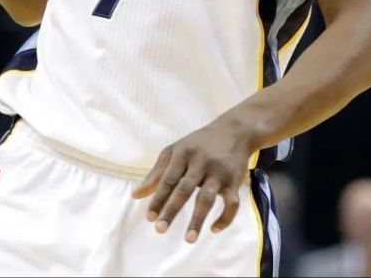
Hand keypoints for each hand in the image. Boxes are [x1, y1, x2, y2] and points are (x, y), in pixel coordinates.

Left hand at [130, 118, 253, 242]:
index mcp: (183, 154)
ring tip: (189, 239)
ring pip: (207, 198)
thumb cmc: (198, 144)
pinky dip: (225, 218)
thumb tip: (136, 195)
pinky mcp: (234, 182)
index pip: (167, 179)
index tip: (149, 217)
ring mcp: (219, 173)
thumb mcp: (175, 151)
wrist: (235, 131)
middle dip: (171, 210)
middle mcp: (201, 163)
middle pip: (184, 189)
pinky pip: (232, 203)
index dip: (158, 199)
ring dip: (197, 220)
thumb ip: (156, 173)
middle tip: (160, 230)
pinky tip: (214, 229)